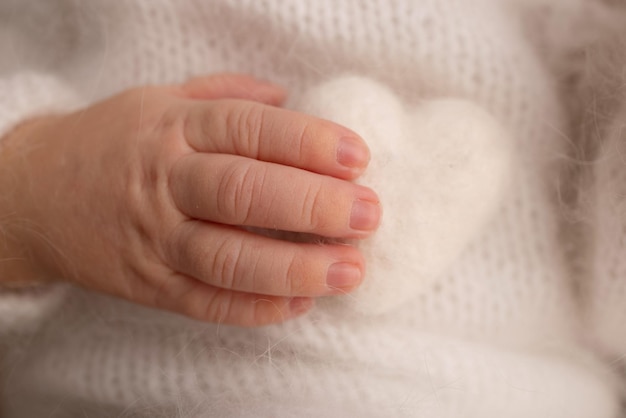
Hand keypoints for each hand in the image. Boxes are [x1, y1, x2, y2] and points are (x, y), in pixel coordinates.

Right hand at [0, 74, 379, 325]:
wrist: (36, 196)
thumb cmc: (115, 142)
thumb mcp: (161, 101)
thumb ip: (225, 96)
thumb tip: (290, 96)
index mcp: (173, 129)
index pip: (246, 130)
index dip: (305, 141)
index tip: (357, 157)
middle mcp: (164, 183)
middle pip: (241, 194)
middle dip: (311, 205)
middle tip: (367, 214)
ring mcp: (155, 240)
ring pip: (226, 258)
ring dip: (293, 267)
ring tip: (351, 269)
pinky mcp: (149, 286)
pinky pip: (204, 303)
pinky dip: (255, 309)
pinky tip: (301, 303)